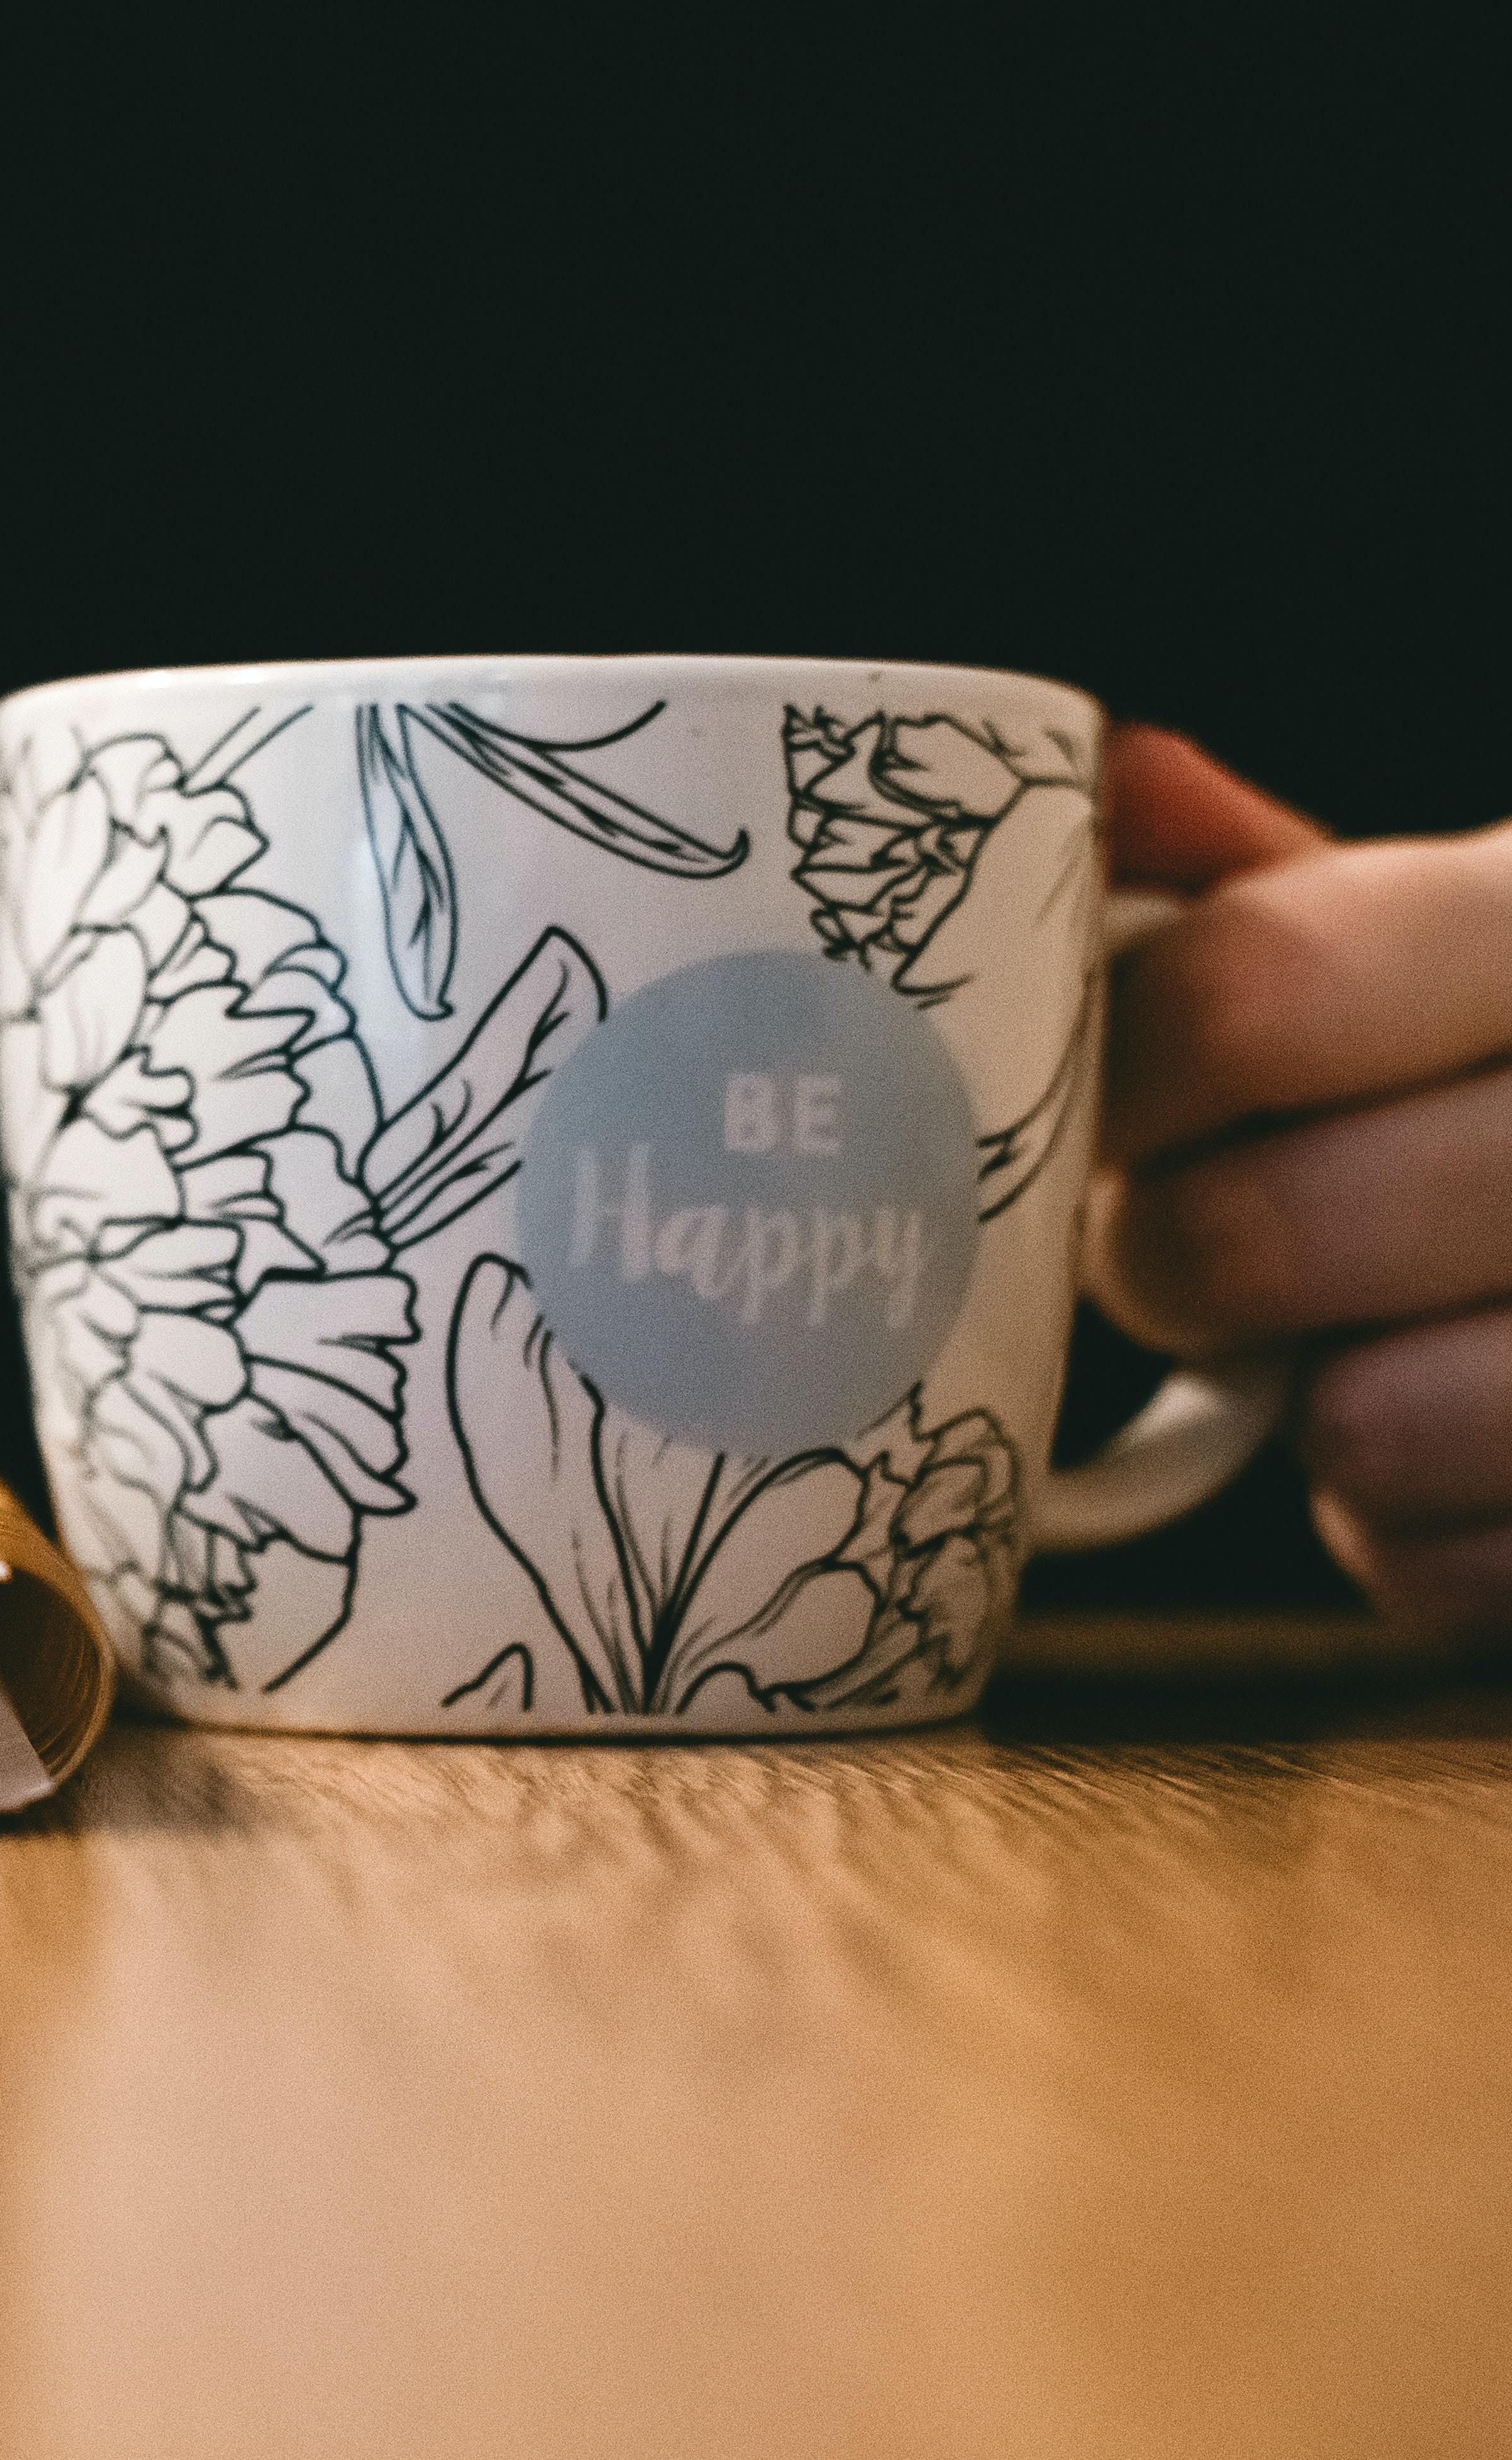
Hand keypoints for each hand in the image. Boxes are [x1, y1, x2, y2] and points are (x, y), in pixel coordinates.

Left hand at [1090, 725, 1511, 1627]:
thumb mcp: (1470, 938)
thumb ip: (1287, 884)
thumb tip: (1102, 779)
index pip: (1248, 993)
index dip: (1126, 1076)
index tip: (1113, 1109)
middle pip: (1250, 1239)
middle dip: (1176, 1262)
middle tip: (1203, 1246)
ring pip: (1359, 1430)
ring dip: (1312, 1408)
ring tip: (1358, 1340)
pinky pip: (1432, 1567)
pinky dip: (1410, 1529)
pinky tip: (1463, 1447)